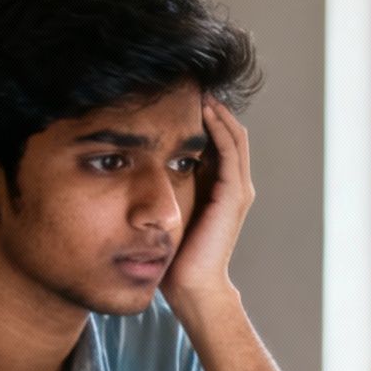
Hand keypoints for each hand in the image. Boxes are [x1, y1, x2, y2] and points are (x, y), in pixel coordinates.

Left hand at [161, 97, 253, 315]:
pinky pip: (230, 150)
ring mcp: (237, 190)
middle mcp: (233, 186)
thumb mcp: (165, 214)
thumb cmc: (174, 258)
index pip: (216, 143)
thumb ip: (161, 191)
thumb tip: (133, 169)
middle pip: (228, 133)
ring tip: (198, 89)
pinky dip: (219, 128)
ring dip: (217, 111)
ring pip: (233, 136)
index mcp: (218, 190)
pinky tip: (202, 111)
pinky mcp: (233, 195)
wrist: (191, 287)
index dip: (201, 119)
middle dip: (211, 108)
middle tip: (190, 83)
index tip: (178, 98)